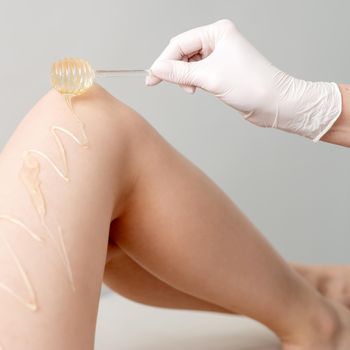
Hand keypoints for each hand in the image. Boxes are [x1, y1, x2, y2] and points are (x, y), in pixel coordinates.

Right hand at [146, 19, 341, 140]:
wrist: (274, 102)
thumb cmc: (251, 85)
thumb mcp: (209, 77)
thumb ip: (180, 72)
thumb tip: (157, 69)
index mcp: (217, 33)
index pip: (180, 43)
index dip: (164, 61)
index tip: (152, 78)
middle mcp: (218, 41)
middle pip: (183, 52)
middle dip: (174, 69)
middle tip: (167, 85)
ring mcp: (220, 55)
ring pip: (189, 64)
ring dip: (184, 77)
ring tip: (190, 89)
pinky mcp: (221, 70)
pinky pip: (198, 72)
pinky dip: (192, 81)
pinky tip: (195, 88)